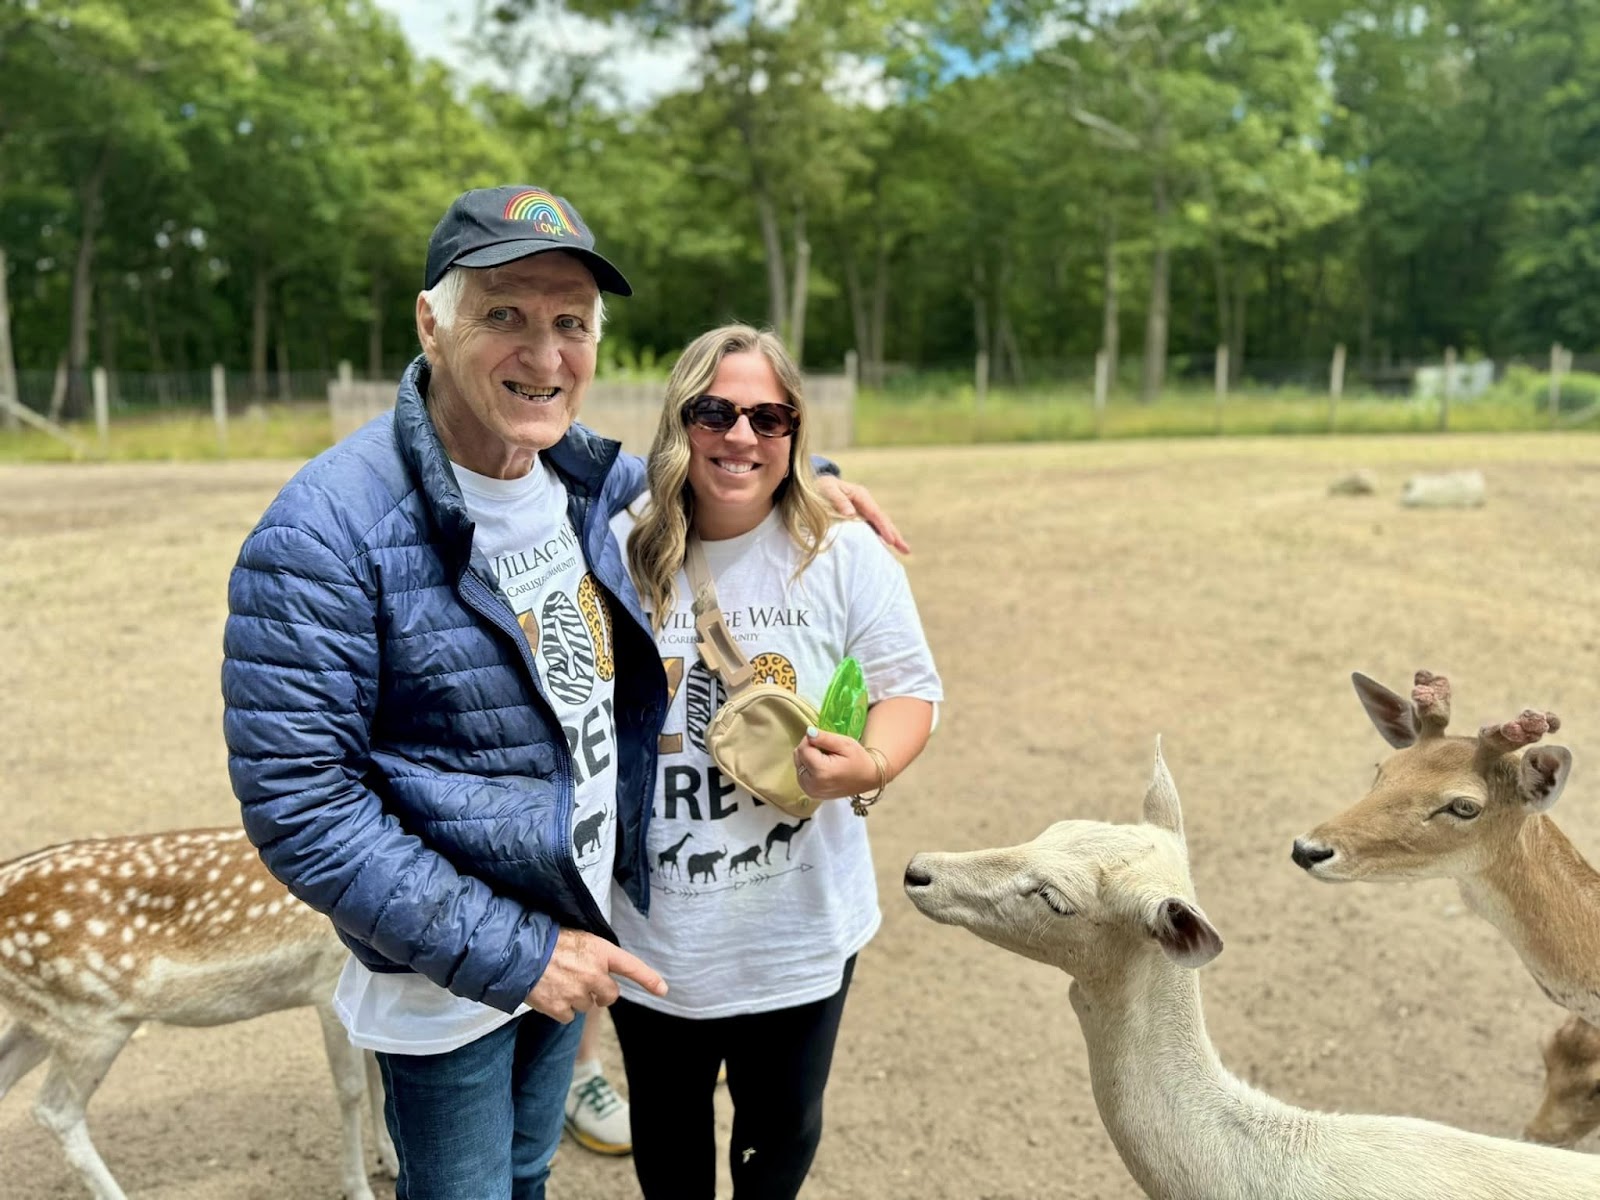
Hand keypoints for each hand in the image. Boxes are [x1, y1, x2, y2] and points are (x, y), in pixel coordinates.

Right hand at [525, 928, 666, 1022]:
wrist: (518, 952)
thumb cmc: (548, 941)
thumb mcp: (579, 939)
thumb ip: (595, 957)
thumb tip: (602, 972)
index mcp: (600, 952)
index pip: (631, 966)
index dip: (649, 979)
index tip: (663, 990)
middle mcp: (594, 974)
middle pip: (610, 995)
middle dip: (600, 993)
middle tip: (582, 982)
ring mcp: (577, 993)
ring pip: (587, 1007)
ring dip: (577, 999)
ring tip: (559, 981)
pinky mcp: (560, 1008)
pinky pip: (568, 1017)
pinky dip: (560, 1009)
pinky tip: (550, 993)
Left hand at [793, 725, 878, 800]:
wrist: (869, 778)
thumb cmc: (859, 760)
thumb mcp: (845, 744)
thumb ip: (825, 738)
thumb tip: (808, 732)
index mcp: (821, 772)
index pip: (803, 748)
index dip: (812, 740)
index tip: (825, 741)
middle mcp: (812, 785)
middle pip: (798, 756)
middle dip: (809, 749)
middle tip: (827, 751)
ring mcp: (811, 791)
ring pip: (798, 764)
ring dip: (808, 758)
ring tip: (826, 759)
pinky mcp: (811, 793)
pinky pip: (801, 774)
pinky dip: (808, 768)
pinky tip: (822, 767)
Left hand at [814, 477, 909, 554]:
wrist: (815, 486)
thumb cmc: (820, 488)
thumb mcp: (828, 490)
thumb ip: (838, 500)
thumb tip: (850, 513)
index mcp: (861, 495)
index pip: (876, 514)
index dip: (884, 528)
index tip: (891, 541)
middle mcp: (865, 503)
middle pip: (883, 520)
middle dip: (895, 535)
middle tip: (906, 550)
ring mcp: (864, 511)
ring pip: (880, 526)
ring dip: (891, 537)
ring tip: (904, 550)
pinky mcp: (859, 518)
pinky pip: (872, 529)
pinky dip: (880, 538)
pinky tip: (885, 549)